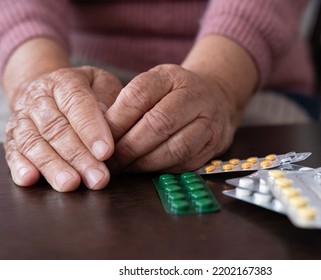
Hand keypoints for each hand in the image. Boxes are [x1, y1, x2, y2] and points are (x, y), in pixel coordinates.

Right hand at [4, 66, 122, 191]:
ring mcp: (22, 117)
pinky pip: (13, 151)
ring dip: (53, 166)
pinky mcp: (12, 137)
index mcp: (65, 81)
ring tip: (70, 184)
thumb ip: (108, 100)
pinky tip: (30, 179)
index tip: (106, 152)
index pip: (77, 103)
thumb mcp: (103, 85)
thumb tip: (110, 125)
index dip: (91, 129)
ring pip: (34, 142)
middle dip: (78, 156)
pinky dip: (20, 166)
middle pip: (56, 128)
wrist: (48, 88)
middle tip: (97, 179)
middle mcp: (39, 98)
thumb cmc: (87, 91)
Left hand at [105, 64, 238, 172]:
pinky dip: (163, 170)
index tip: (99, 140)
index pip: (138, 96)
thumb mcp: (152, 85)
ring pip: (176, 148)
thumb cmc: (173, 94)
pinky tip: (147, 169)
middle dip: (129, 147)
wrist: (215, 98)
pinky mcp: (215, 144)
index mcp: (171, 76)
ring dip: (146, 163)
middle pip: (158, 124)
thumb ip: (128, 104)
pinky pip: (187, 163)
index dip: (116, 122)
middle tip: (110, 161)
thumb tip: (99, 135)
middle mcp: (195, 96)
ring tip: (127, 167)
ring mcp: (209, 121)